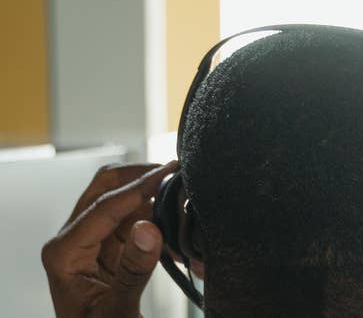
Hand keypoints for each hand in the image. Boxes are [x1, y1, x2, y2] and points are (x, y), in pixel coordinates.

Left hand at [42, 162, 176, 317]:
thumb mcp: (117, 311)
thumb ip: (132, 271)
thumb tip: (149, 228)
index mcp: (65, 253)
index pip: (104, 206)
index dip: (140, 187)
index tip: (169, 173)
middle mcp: (74, 240)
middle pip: (105, 188)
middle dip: (141, 177)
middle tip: (175, 172)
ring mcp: (93, 242)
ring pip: (123, 199)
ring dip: (154, 197)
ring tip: (184, 200)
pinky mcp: (112, 248)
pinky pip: (137, 219)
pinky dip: (159, 218)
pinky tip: (181, 230)